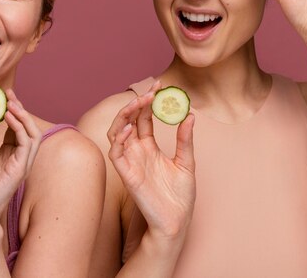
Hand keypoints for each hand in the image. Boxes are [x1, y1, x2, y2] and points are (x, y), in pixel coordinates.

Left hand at [0, 89, 41, 225]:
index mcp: (9, 154)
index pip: (15, 127)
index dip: (12, 110)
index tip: (3, 94)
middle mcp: (19, 157)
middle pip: (27, 127)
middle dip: (20, 109)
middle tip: (8, 94)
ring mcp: (22, 163)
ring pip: (33, 133)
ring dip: (24, 116)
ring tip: (10, 103)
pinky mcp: (21, 168)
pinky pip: (26, 143)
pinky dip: (19, 127)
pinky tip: (8, 117)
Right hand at [108, 81, 195, 238]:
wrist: (176, 222)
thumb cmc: (180, 196)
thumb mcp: (187, 162)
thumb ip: (185, 139)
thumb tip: (190, 114)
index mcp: (149, 147)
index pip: (144, 117)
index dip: (149, 101)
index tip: (160, 84)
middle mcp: (137, 151)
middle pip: (128, 120)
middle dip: (137, 103)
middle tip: (151, 91)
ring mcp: (130, 161)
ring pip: (117, 132)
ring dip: (125, 116)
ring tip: (139, 102)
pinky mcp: (126, 174)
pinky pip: (116, 153)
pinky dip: (119, 139)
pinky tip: (130, 128)